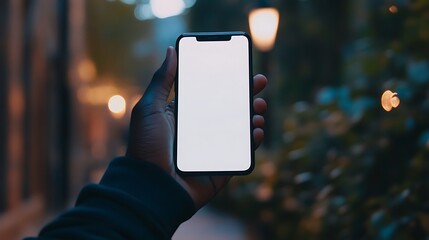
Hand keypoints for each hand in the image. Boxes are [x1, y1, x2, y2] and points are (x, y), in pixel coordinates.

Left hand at [126, 46, 266, 208]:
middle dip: (245, 96)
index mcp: (184, 116)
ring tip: (259, 108)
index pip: (209, 95)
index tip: (240, 69)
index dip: (226, 83)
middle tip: (258, 84)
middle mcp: (199, 131)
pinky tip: (257, 131)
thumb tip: (171, 51)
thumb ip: (162, 81)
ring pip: (238, 130)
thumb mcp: (149, 108)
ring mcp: (212, 150)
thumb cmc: (146, 147)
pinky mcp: (221, 168)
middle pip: (228, 110)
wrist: (151, 186)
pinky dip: (253, 142)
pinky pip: (241, 153)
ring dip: (252, 117)